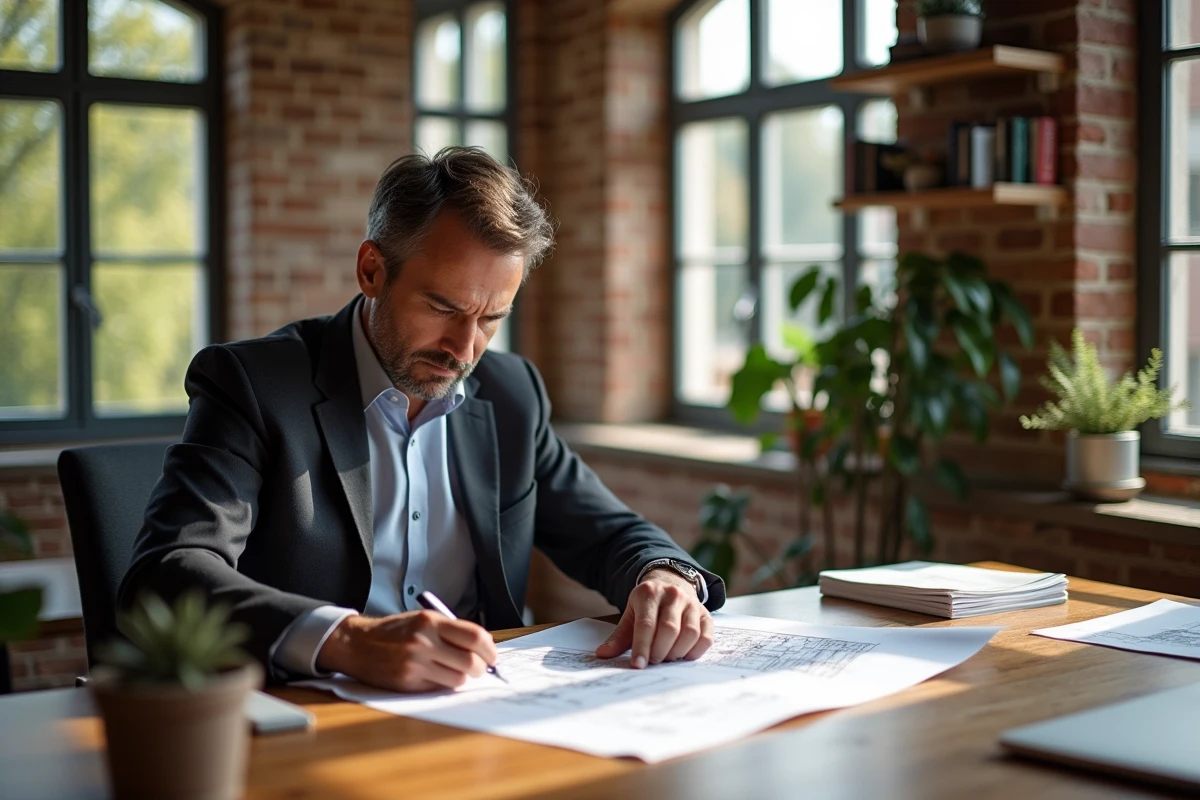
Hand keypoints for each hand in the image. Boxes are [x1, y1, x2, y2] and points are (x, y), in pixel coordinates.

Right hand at [316, 610, 497, 691]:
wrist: (358, 644)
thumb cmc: (395, 631)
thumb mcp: (423, 620)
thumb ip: (451, 630)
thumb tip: (484, 647)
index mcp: (430, 622)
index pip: (475, 636)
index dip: (490, 649)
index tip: (493, 655)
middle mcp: (423, 642)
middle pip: (470, 662)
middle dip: (481, 668)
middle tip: (480, 668)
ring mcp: (415, 664)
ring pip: (457, 679)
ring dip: (463, 678)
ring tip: (457, 672)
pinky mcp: (408, 682)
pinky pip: (439, 688)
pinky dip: (444, 685)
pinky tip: (437, 676)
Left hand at [594, 568, 713, 668]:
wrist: (671, 583)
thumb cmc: (648, 605)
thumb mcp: (631, 614)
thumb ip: (619, 636)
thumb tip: (602, 654)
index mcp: (649, 593)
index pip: (646, 624)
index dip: (642, 647)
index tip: (638, 666)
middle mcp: (673, 595)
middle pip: (669, 629)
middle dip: (659, 652)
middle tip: (653, 662)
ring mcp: (692, 603)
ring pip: (689, 633)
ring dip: (677, 653)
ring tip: (667, 658)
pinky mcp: (706, 614)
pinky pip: (706, 637)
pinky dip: (695, 652)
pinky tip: (684, 655)